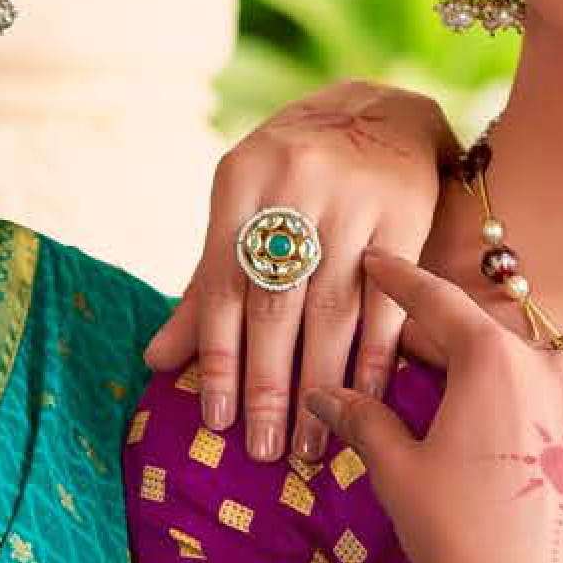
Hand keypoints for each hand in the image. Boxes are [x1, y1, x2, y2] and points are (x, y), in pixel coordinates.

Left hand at [144, 82, 458, 470]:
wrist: (383, 111)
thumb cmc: (295, 176)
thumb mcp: (242, 210)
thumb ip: (205, 286)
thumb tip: (157, 363)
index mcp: (239, 181)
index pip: (221, 287)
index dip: (219, 360)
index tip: (218, 423)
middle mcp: (293, 185)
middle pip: (275, 306)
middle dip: (268, 387)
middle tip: (263, 451)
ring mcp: (353, 200)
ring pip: (330, 311)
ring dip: (319, 386)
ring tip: (310, 446)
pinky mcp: (405, 216)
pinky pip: (386, 302)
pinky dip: (372, 357)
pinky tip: (360, 400)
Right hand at [301, 252, 562, 562]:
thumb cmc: (456, 531)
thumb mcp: (398, 471)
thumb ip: (364, 420)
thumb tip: (324, 396)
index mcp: (496, 360)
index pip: (440, 301)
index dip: (402, 279)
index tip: (378, 262)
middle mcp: (552, 371)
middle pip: (490, 341)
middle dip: (449, 345)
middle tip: (410, 355)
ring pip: (534, 379)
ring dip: (496, 386)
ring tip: (462, 414)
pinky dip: (534, 428)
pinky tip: (508, 462)